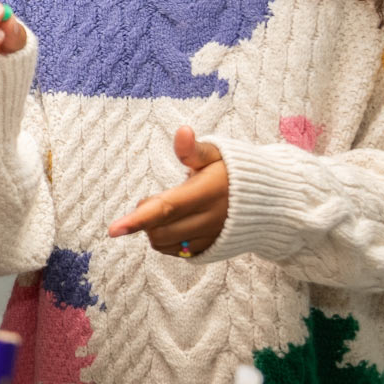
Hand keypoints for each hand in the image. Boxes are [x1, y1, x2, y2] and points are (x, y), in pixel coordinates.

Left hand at [108, 126, 228, 256]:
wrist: (270, 201)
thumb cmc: (234, 172)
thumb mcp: (217, 154)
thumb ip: (194, 149)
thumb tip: (182, 131)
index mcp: (206, 193)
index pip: (166, 209)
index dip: (138, 219)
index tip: (113, 229)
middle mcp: (208, 220)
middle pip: (159, 230)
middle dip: (145, 218)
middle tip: (157, 200)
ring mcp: (210, 238)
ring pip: (164, 244)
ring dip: (154, 230)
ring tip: (168, 211)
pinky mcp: (210, 249)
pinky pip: (176, 252)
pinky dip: (167, 241)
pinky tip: (176, 224)